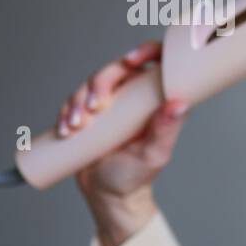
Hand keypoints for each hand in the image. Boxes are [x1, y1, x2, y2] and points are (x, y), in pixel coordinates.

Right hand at [60, 42, 190, 245]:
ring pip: (91, 84)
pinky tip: (66, 129)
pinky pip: (73, 101)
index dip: (146, 51)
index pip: (156, 64)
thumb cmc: (137, 175)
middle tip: (94, 108)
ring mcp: (111, 105)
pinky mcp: (89, 114)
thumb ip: (165, 129)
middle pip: (116, 70)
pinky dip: (67, 111)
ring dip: (79, 101)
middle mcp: (134, 98)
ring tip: (77, 127)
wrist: (109, 194)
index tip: (131, 60)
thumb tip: (179, 104)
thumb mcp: (154, 153)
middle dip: (99, 83)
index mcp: (156, 102)